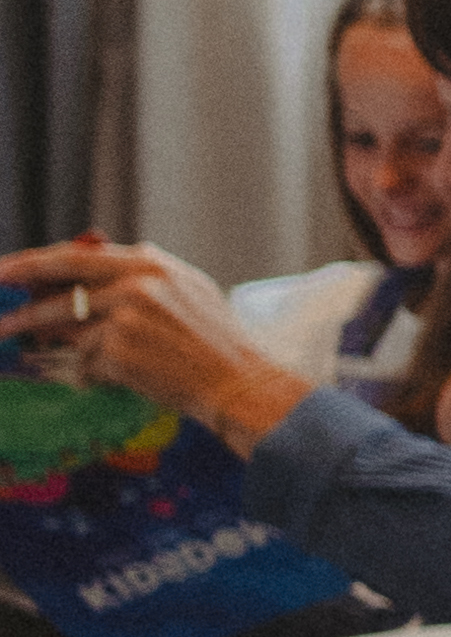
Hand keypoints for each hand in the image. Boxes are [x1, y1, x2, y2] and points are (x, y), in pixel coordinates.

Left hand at [1, 238, 312, 451]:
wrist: (240, 382)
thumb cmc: (218, 341)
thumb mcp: (186, 290)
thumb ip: (140, 277)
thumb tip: (88, 278)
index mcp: (148, 262)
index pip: (76, 254)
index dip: (35, 260)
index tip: (9, 268)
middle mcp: (134, 282)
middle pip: (58, 279)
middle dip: (16, 281)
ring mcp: (124, 316)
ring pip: (63, 322)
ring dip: (33, 331)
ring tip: (7, 335)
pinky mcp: (118, 350)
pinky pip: (83, 359)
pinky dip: (85, 369)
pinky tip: (103, 376)